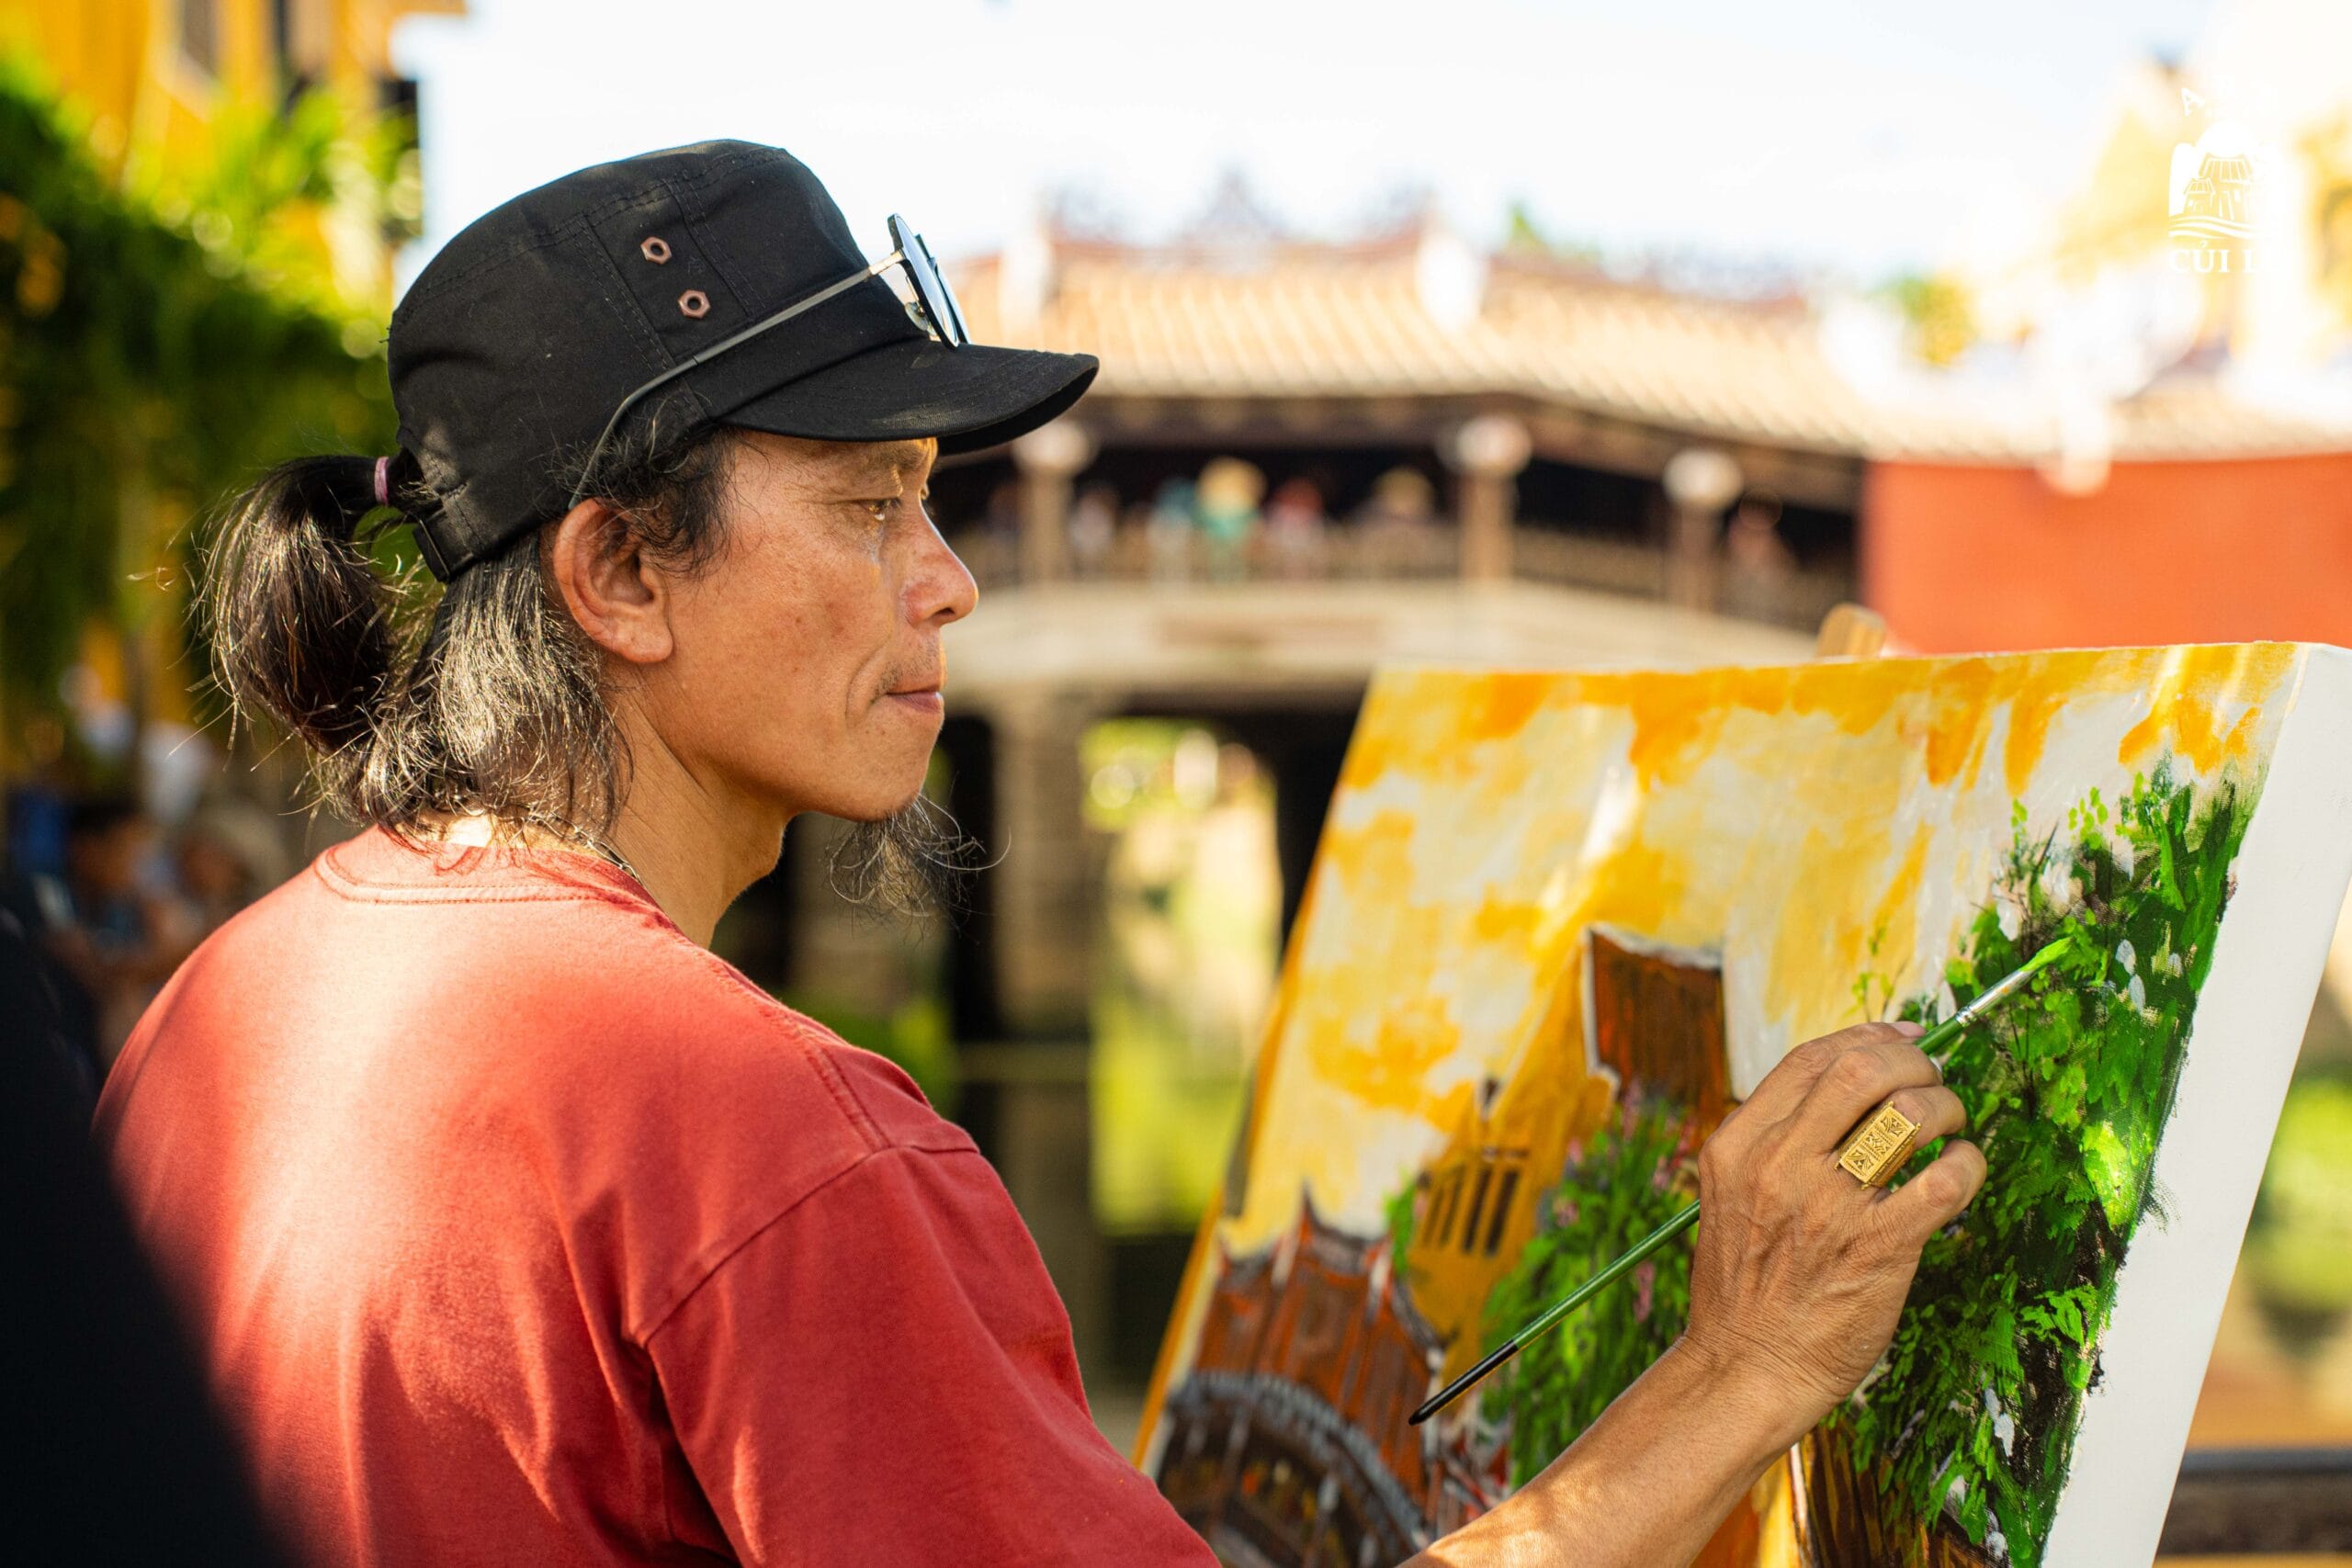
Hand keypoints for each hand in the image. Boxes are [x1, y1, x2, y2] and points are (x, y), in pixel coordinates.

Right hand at [1677, 1021, 1987, 1452]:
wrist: (1746, 1367)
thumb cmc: (1746, 1283)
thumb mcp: (1731, 1194)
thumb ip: (1774, 1141)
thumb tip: (1850, 1082)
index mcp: (1737, 1146)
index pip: (1809, 1060)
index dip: (1867, 1035)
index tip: (1902, 1036)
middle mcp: (1778, 1167)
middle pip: (1859, 1070)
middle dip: (1912, 1061)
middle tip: (1932, 1078)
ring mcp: (1828, 1208)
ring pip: (1908, 1115)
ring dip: (1945, 1107)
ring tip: (1950, 1125)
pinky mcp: (1879, 1250)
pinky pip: (1944, 1181)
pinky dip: (1967, 1164)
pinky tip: (1962, 1171)